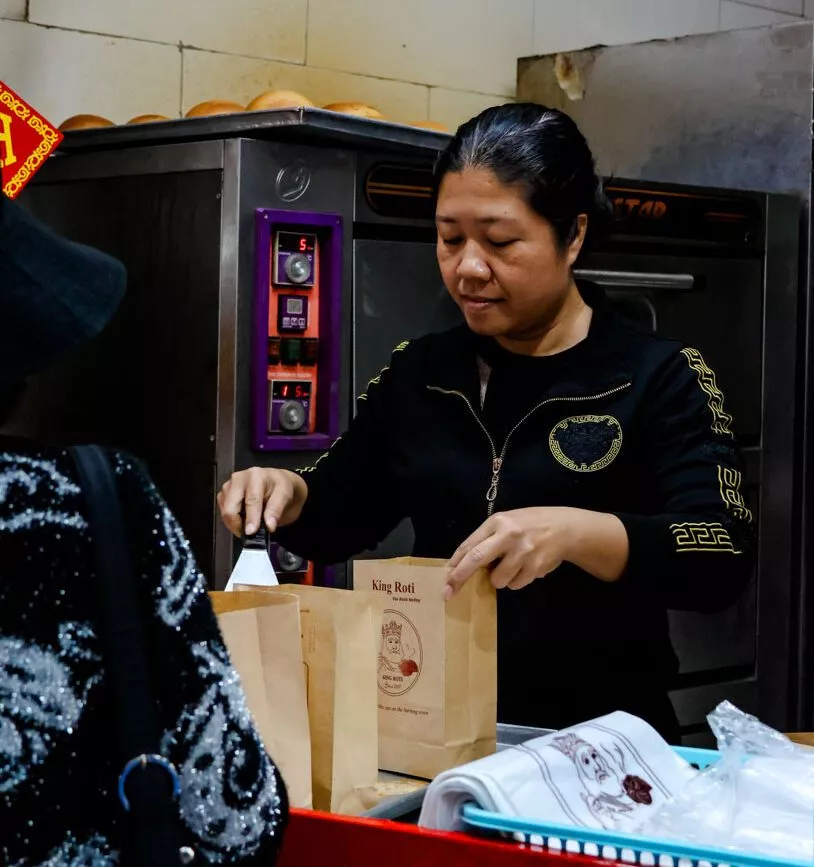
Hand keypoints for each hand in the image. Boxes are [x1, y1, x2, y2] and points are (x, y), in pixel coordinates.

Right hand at [218, 467, 307, 536]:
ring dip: (236, 524)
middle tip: (251, 533)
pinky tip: (244, 520)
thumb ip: (276, 509)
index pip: (251, 500)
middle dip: (238, 524)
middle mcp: (238, 479)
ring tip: (251, 525)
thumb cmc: (280, 487)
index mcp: (255, 476)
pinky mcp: (223, 495)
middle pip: (230, 508)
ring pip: (225, 513)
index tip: (252, 532)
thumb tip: (269, 525)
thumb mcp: (285, 495)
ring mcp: (229, 487)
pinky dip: (232, 521)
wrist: (276, 483)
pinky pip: (222, 513)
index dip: (251, 518)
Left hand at [445, 507, 575, 598]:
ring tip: (511, 565)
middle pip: (477, 559)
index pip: (470, 544)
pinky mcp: (536, 566)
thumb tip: (462, 565)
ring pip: (498, 579)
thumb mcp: (506, 523)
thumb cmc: (529, 525)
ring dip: (499, 579)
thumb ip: (487, 540)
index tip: (445, 577)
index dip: (455, 563)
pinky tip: (525, 567)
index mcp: (497, 522)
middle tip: (448, 592)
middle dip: (460, 577)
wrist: (564, 528)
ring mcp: (523, 551)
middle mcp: (509, 535)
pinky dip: (516, 581)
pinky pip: (516, 584)